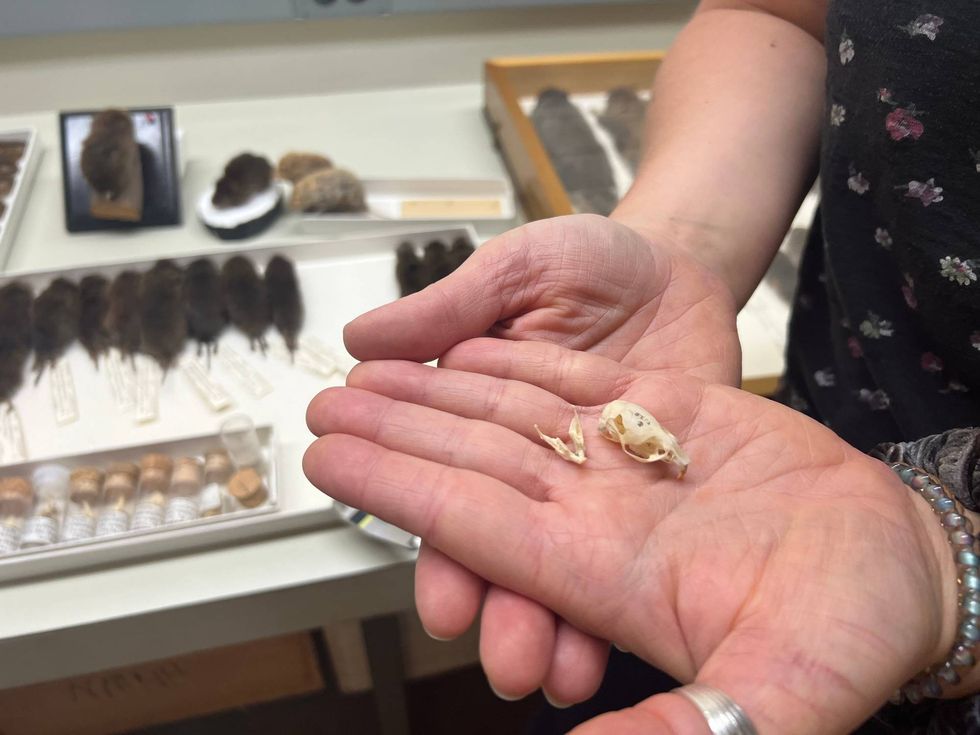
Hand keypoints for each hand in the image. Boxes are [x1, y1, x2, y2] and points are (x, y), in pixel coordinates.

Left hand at [305, 339, 959, 733]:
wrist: (904, 564)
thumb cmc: (861, 626)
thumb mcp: (781, 692)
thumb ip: (683, 729)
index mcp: (605, 574)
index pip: (472, 522)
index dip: (398, 486)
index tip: (331, 455)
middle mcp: (603, 513)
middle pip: (473, 459)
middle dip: (397, 429)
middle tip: (326, 399)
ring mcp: (634, 458)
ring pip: (514, 413)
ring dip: (442, 387)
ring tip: (376, 364)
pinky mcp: (676, 411)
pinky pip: (581, 379)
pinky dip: (523, 357)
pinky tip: (471, 345)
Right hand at [343, 214, 740, 702]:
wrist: (680, 263)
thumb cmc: (590, 262)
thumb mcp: (520, 268)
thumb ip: (453, 307)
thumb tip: (359, 338)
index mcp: (487, 411)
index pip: (440, 466)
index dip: (403, 495)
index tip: (386, 539)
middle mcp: (535, 462)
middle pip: (494, 535)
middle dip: (471, 586)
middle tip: (456, 623)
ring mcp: (595, 487)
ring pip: (559, 565)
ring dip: (539, 617)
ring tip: (535, 663)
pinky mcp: (652, 493)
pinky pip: (635, 558)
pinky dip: (613, 607)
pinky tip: (594, 648)